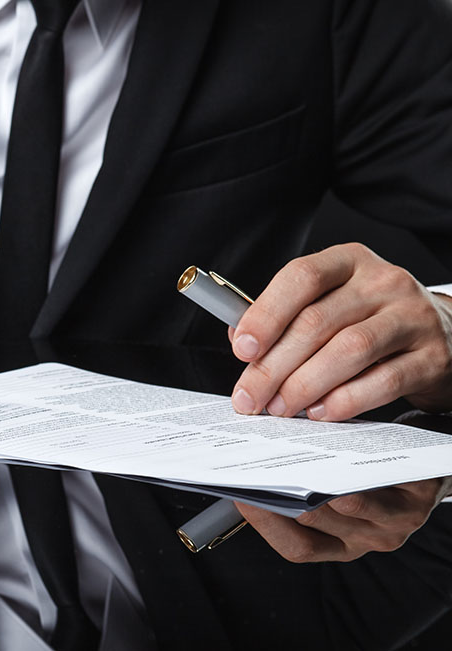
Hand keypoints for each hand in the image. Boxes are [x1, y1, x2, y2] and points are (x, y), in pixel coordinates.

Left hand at [229, 242, 451, 420]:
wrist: (442, 335)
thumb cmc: (368, 319)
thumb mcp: (329, 303)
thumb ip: (284, 317)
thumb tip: (241, 340)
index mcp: (348, 261)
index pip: (301, 276)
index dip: (266, 314)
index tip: (242, 349)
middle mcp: (383, 281)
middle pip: (317, 322)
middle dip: (273, 366)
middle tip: (250, 396)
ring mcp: (413, 317)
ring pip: (348, 350)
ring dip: (304, 385)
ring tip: (280, 407)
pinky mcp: (432, 356)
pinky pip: (383, 381)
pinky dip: (344, 401)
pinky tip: (320, 411)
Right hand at [236, 476, 451, 561]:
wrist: (426, 461)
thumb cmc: (371, 473)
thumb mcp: (334, 491)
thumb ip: (299, 491)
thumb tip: (249, 472)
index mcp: (340, 544)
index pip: (295, 547)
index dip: (265, 522)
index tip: (240, 494)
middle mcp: (368, 540)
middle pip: (315, 522)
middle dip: (283, 492)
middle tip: (259, 465)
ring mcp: (396, 523)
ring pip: (347, 505)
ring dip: (319, 480)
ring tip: (295, 455)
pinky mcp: (421, 498)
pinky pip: (383, 483)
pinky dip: (355, 466)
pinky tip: (337, 447)